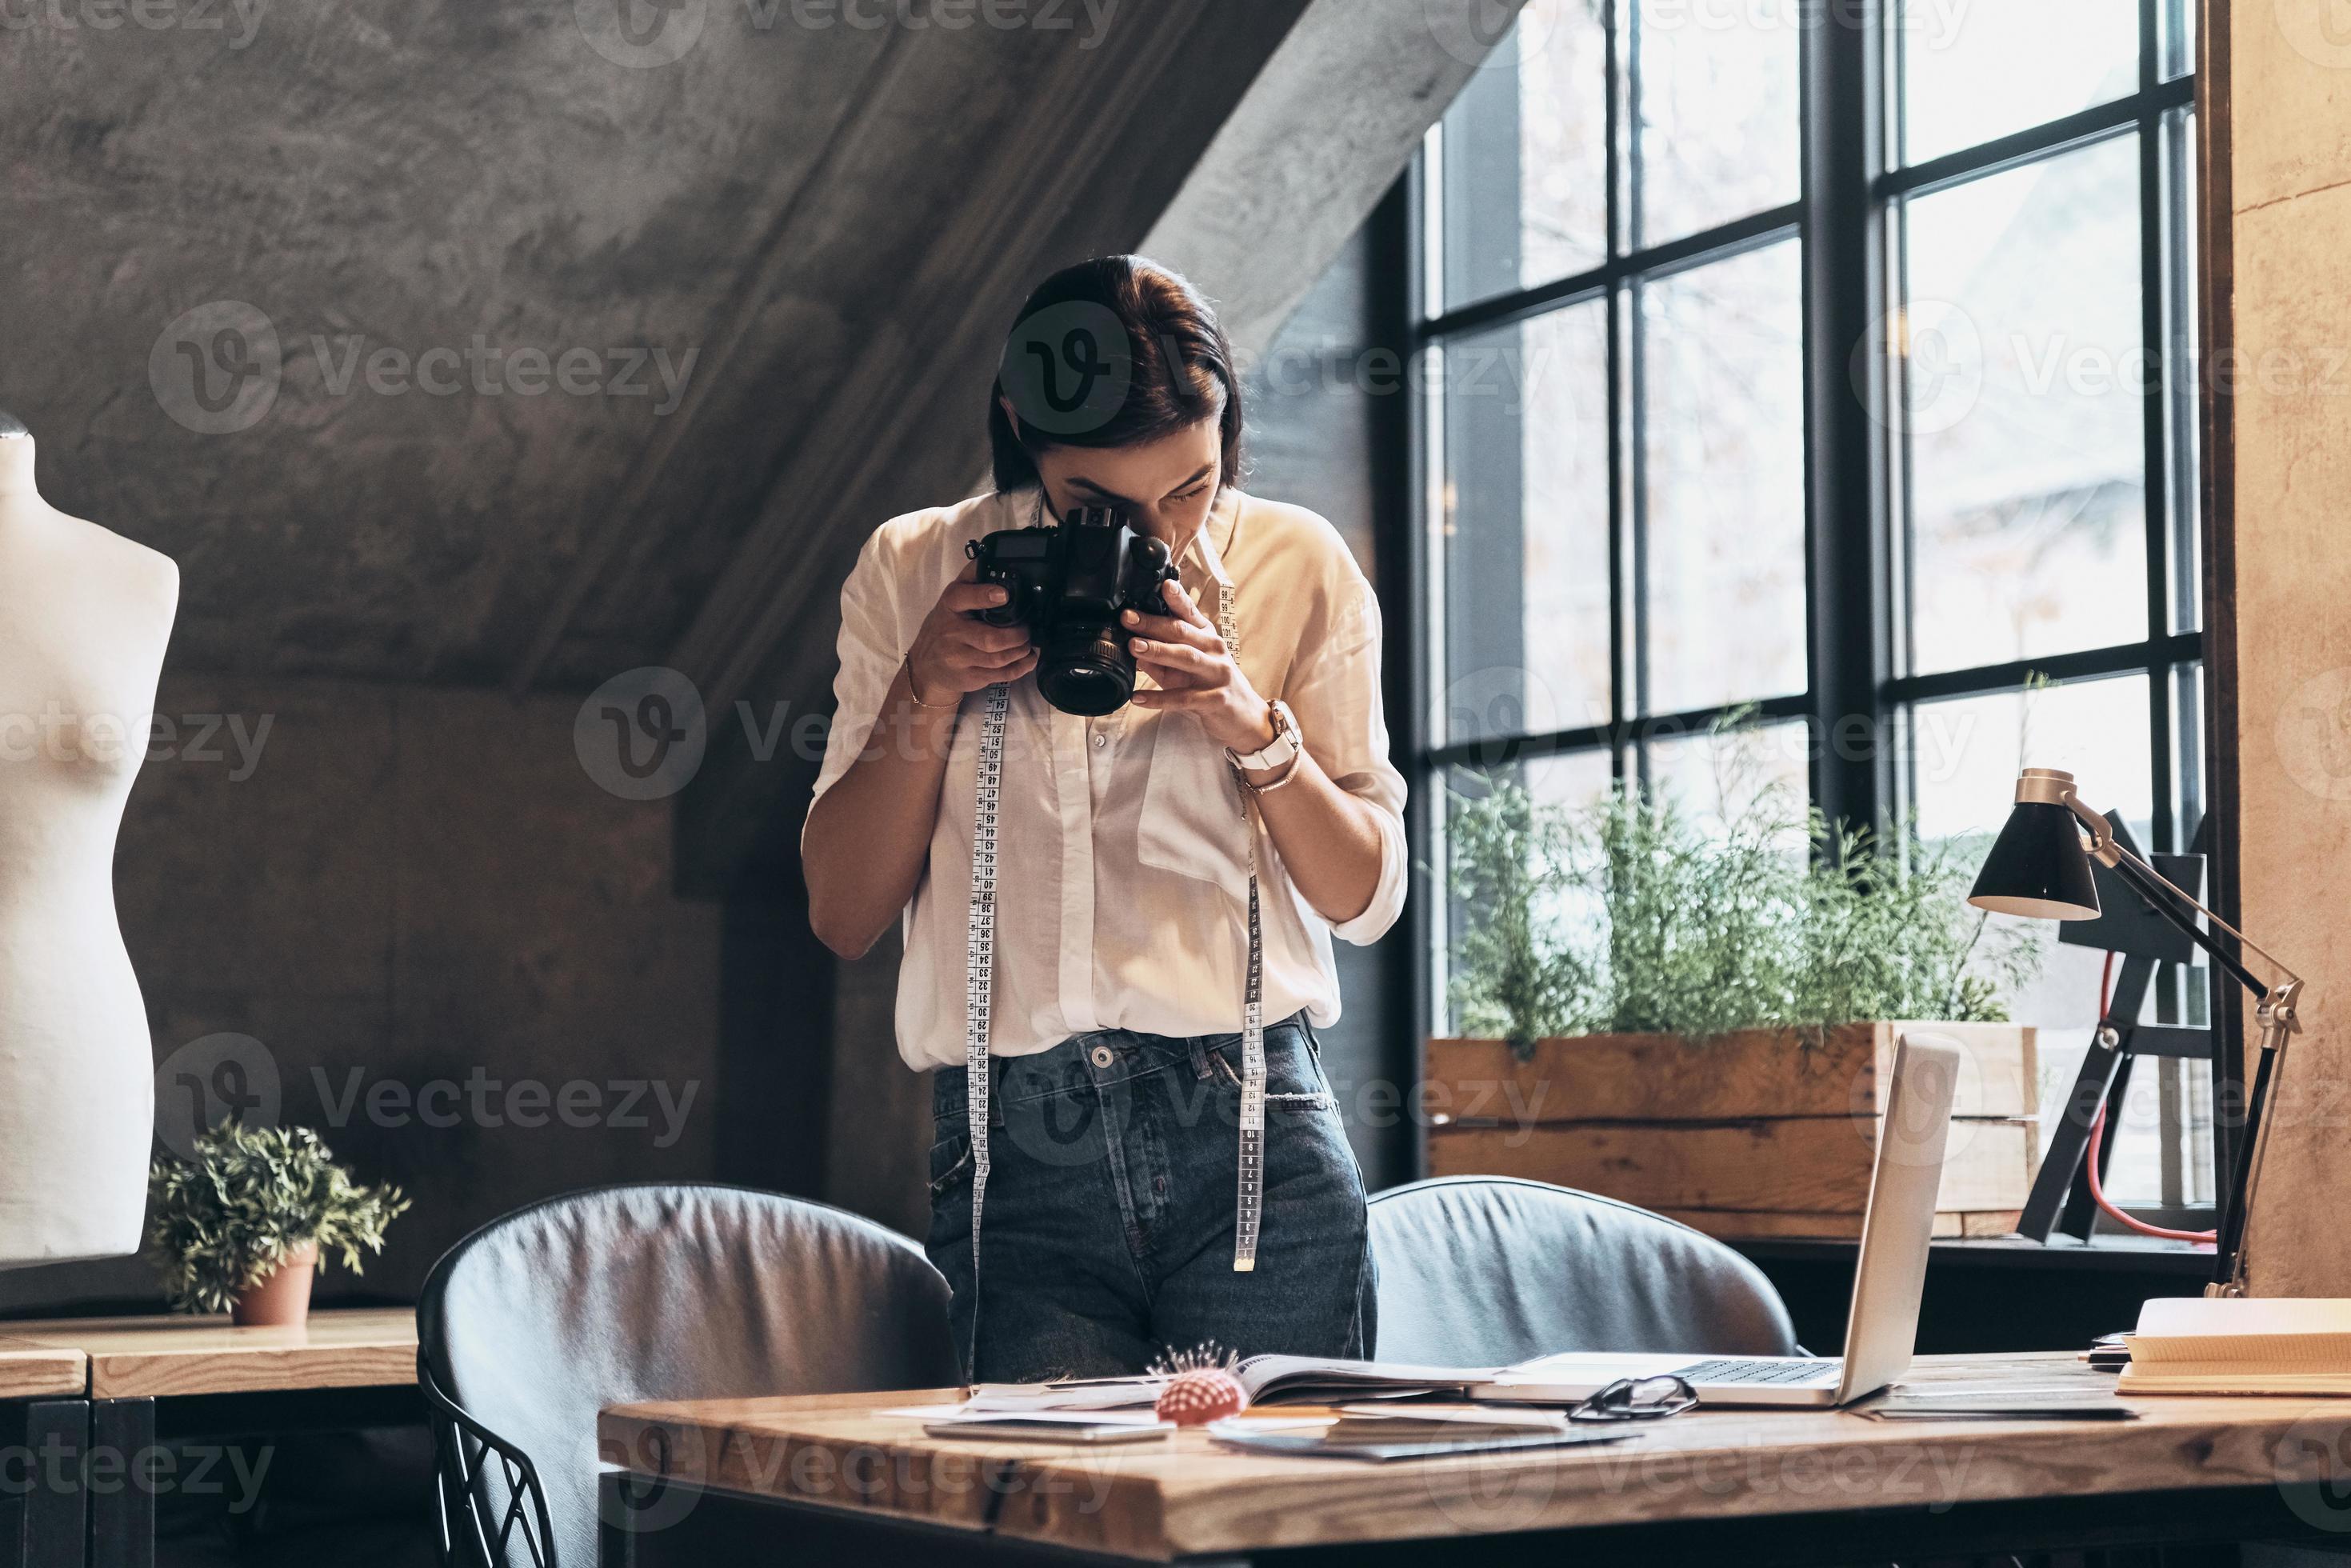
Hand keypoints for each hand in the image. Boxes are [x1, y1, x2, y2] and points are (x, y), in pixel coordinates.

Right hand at [906, 561, 1036, 704]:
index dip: (984, 596)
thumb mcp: (951, 600)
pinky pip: (1000, 675)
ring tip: (1028, 643)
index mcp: (949, 607)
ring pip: (998, 659)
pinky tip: (1028, 659)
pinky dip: (1021, 667)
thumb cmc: (944, 627)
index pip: (963, 598)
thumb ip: (971, 579)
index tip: (1004, 594)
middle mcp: (951, 633)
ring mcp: (959, 658)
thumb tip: (993, 555)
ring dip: (1021, 651)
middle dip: (1017, 635)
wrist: (925, 666)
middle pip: (990, 639)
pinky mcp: (968, 677)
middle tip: (1027, 629)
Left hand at [1124, 577, 1276, 753]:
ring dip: (1158, 651)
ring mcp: (1217, 674)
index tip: (1163, 585)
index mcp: (1207, 637)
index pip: (1190, 612)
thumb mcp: (1187, 668)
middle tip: (1128, 617)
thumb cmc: (1212, 685)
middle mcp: (1214, 650)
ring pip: (1186, 657)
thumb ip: (1162, 657)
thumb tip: (1132, 646)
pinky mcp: (1215, 699)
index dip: (1177, 598)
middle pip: (1182, 632)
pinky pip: (1183, 697)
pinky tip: (1138, 698)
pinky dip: (1159, 698)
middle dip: (1153, 623)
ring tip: (1134, 647)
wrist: (1245, 716)